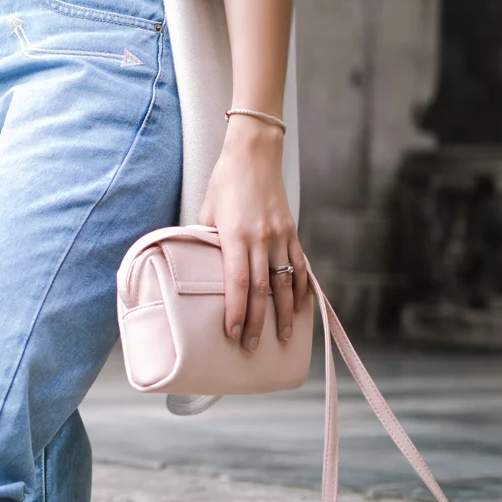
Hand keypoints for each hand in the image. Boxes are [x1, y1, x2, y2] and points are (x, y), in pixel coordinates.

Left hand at [198, 115, 310, 350]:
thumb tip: (198, 266)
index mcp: (235, 235)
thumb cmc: (225, 182)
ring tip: (283, 336)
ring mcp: (280, 235)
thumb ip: (205, 240)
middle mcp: (261, 239)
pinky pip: (300, 264)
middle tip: (253, 347)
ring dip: (284, 312)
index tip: (233, 333)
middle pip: (262, 289)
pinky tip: (302, 307)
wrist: (255, 154)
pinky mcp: (292, 231)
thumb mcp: (207, 210)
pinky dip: (303, 287)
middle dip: (258, 321)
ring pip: (286, 282)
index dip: (237, 311)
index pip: (238, 282)